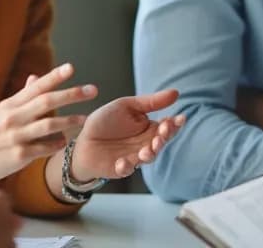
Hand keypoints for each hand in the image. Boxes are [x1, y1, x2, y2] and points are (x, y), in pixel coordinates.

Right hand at [0, 63, 96, 184]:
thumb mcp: (0, 112)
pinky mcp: (19, 155)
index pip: (36, 86)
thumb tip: (36, 78)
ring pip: (49, 124)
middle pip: (47, 101)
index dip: (54, 76)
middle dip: (72, 94)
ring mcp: (16, 136)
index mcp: (10, 105)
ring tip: (84, 119)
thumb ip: (21, 96)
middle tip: (92, 90)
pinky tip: (64, 141)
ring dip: (69, 120)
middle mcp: (13, 118)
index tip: (72, 68)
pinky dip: (56, 143)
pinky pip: (44, 148)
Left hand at [68, 90, 187, 181]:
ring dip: (149, 154)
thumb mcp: (127, 106)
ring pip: (148, 158)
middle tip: (161, 134)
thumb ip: (150, 102)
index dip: (174, 124)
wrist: (83, 139)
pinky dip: (125, 167)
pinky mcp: (121, 168)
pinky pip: (126, 169)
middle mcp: (146, 144)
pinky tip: (122, 162)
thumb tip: (176, 93)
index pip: (167, 126)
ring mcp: (135, 157)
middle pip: (161, 142)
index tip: (179, 118)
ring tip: (146, 150)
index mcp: (149, 128)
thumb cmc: (105, 121)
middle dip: (163, 139)